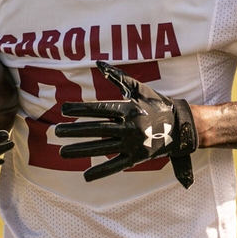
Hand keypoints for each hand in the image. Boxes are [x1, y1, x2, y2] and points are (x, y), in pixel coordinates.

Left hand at [56, 61, 197, 187]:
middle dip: (75, 131)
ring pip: (102, 148)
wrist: (180, 125)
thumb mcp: (137, 88)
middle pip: (96, 129)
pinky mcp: (137, 157)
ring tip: (62, 152)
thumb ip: (117, 76)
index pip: (99, 109)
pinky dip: (101, 171)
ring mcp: (132, 143)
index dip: (80, 109)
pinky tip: (85, 175)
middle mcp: (129, 126)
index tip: (63, 110)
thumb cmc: (155, 103)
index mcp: (128, 109)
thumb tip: (98, 63)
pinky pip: (116, 166)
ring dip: (81, 150)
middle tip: (57, 132)